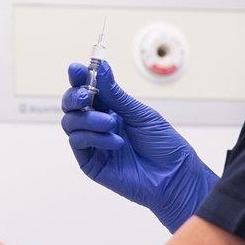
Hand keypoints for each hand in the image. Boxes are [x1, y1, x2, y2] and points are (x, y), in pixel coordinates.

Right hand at [60, 60, 218, 232]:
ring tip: (111, 123)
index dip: (79, 77)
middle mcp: (99, 124)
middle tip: (86, 95)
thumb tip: (101, 68)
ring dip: (88, 119)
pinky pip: (79, 142)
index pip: (87, 88)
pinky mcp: (90, 162)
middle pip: (71, 104)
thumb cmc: (163, 145)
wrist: (174, 176)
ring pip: (70, 122)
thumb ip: (116, 94)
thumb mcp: (140, 113)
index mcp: (111, 108)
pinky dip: (94, 137)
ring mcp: (93, 143)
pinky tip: (115, 142)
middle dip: (74, 96)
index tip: (77, 69)